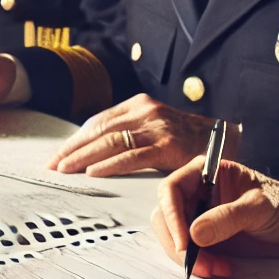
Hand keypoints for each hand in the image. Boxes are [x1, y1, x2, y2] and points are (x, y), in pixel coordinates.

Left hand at [49, 95, 241, 176]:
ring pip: (111, 141)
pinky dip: (110, 164)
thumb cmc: (188, 140)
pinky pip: (133, 155)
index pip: (98, 121)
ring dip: (84, 157)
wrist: (226, 140)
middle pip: (100, 130)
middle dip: (73, 149)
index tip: (56, 156)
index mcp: (139, 105)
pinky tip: (94, 172)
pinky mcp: (167, 144)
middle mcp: (146, 111)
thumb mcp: (155, 129)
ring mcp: (157, 126)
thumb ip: (130, 134)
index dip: (75, 140)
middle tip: (52, 166)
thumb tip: (93, 152)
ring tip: (65, 170)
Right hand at [151, 157, 278, 278]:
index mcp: (207, 173)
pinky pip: (190, 253)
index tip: (183, 242)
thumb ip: (228, 217)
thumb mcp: (260, 207)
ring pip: (174, 237)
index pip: (172, 189)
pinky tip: (220, 268)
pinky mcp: (206, 238)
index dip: (171, 215)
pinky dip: (199, 265)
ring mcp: (200, 216)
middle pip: (166, 216)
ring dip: (189, 258)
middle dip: (178, 243)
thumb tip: (193, 233)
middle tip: (197, 263)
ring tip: (217, 268)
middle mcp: (198, 193)